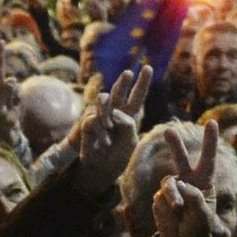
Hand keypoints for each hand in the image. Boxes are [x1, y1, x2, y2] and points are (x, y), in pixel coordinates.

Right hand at [67, 64, 151, 193]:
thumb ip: (128, 124)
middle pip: (119, 91)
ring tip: (110, 126)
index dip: (142, 83)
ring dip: (108, 110)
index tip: (148, 67)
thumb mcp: (130, 141)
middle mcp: (114, 111)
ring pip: (103, 99)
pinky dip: (101, 131)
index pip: (137, 96)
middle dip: (123, 81)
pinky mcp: (88, 122)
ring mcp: (100, 115)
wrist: (101, 168)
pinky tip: (104, 142)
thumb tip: (114, 112)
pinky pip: (94, 119)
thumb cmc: (118, 154)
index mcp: (129, 115)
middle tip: (129, 73)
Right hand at [150, 127, 227, 236]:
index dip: (209, 141)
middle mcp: (187, 181)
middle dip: (174, 144)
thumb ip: (195, 199)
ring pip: (169, 183)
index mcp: (204, 183)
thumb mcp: (204, 217)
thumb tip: (180, 185)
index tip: (211, 122)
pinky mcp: (159, 198)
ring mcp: (172, 189)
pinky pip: (161, 198)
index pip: (208, 159)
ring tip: (178, 208)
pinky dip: (167, 207)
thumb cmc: (198, 230)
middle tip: (168, 130)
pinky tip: (173, 216)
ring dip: (174, 196)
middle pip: (180, 159)